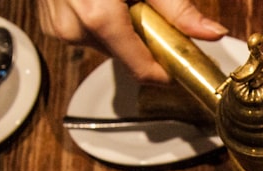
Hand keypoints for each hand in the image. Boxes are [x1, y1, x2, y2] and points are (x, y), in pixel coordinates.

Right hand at [39, 0, 227, 83]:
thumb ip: (177, 10)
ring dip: (121, 29)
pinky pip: (87, 33)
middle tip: (146, 7)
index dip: (168, 70)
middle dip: (144, 38)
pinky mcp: (50, 24)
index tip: (184, 63)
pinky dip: (101, 21)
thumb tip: (213, 34)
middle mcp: (73, 29)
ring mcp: (57, 27)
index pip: (143, 69)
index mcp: (97, 18)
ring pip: (108, 45)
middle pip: (127, 56)